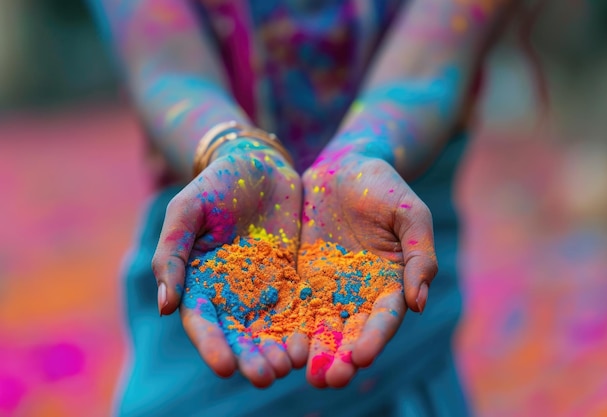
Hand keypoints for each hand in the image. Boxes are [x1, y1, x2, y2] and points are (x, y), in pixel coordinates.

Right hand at [152, 139, 305, 386]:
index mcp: (199, 281)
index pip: (203, 322)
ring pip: (269, 328)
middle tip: (266, 378)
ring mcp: (262, 287)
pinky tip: (311, 342)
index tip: (225, 367)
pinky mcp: (291, 278)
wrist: (257, 164)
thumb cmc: (214, 184)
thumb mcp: (186, 211)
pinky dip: (302, 327)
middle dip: (250, 358)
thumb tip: (165, 305)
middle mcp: (230, 292)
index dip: (211, 346)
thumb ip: (172, 253)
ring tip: (291, 366)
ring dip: (277, 350)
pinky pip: (297, 308)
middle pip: (238, 334)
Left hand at [299, 151, 437, 387]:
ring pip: (319, 326)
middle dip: (341, 357)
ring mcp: (328, 288)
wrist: (344, 168)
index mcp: (390, 283)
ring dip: (312, 351)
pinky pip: (291, 304)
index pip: (384, 318)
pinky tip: (273, 343)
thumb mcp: (411, 215)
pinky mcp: (300, 278)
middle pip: (351, 332)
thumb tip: (419, 303)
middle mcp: (359, 294)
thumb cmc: (384, 188)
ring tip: (301, 373)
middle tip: (329, 380)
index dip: (375, 338)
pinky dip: (284, 326)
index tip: (362, 356)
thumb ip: (419, 256)